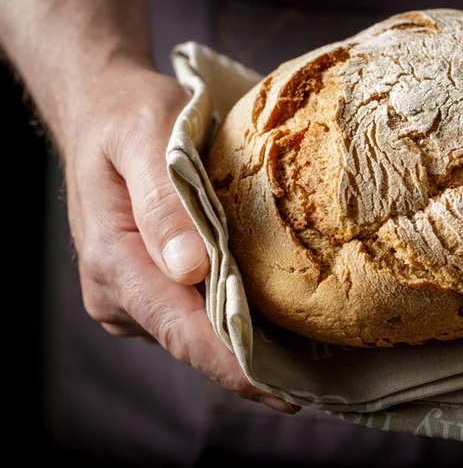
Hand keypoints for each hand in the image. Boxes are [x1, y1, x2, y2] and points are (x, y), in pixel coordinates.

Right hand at [61, 60, 298, 413]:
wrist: (100, 111)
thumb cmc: (127, 116)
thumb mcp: (144, 135)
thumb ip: (163, 200)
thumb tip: (189, 268)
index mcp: (113, 260)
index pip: (182, 331)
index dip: (234, 366)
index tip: (285, 393)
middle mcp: (118, 293)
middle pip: (194, 345)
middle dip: (254, 368)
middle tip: (322, 386)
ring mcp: (132, 298)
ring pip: (197, 336)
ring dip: (248, 347)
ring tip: (313, 362)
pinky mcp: (150, 292)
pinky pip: (196, 317)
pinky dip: (235, 323)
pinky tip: (281, 328)